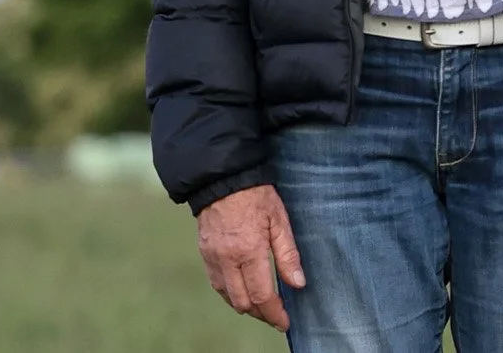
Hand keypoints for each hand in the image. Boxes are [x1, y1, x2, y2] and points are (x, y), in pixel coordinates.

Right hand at [196, 183, 305, 331]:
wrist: (223, 180)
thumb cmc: (257, 197)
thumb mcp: (279, 220)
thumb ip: (288, 254)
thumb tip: (298, 284)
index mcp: (249, 251)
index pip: (262, 295)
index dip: (275, 313)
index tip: (285, 322)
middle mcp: (227, 260)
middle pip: (244, 302)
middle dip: (262, 314)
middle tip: (277, 315)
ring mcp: (213, 259)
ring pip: (228, 297)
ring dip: (246, 306)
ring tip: (264, 306)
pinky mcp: (205, 255)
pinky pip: (217, 285)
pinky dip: (231, 294)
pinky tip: (244, 291)